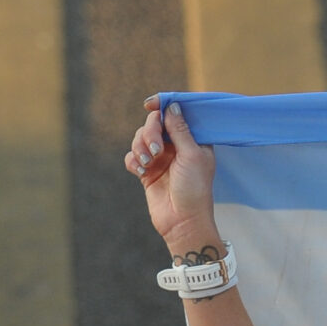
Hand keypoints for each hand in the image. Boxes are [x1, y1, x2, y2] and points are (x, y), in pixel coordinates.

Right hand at [126, 99, 221, 258]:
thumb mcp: (192, 155)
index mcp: (193, 140)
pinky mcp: (147, 171)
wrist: (182, 221)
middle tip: (156, 150)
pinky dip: (133, 161)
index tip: (151, 104)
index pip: (177, 114)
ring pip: (140, 138)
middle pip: (155, 123)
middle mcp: (177, 146)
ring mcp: (161, 158)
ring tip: (147, 163)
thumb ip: (180, 130)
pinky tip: (140, 171)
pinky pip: (132, 156)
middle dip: (150, 132)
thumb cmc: (194, 189)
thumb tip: (172, 106)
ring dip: (140, 147)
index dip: (164, 105)